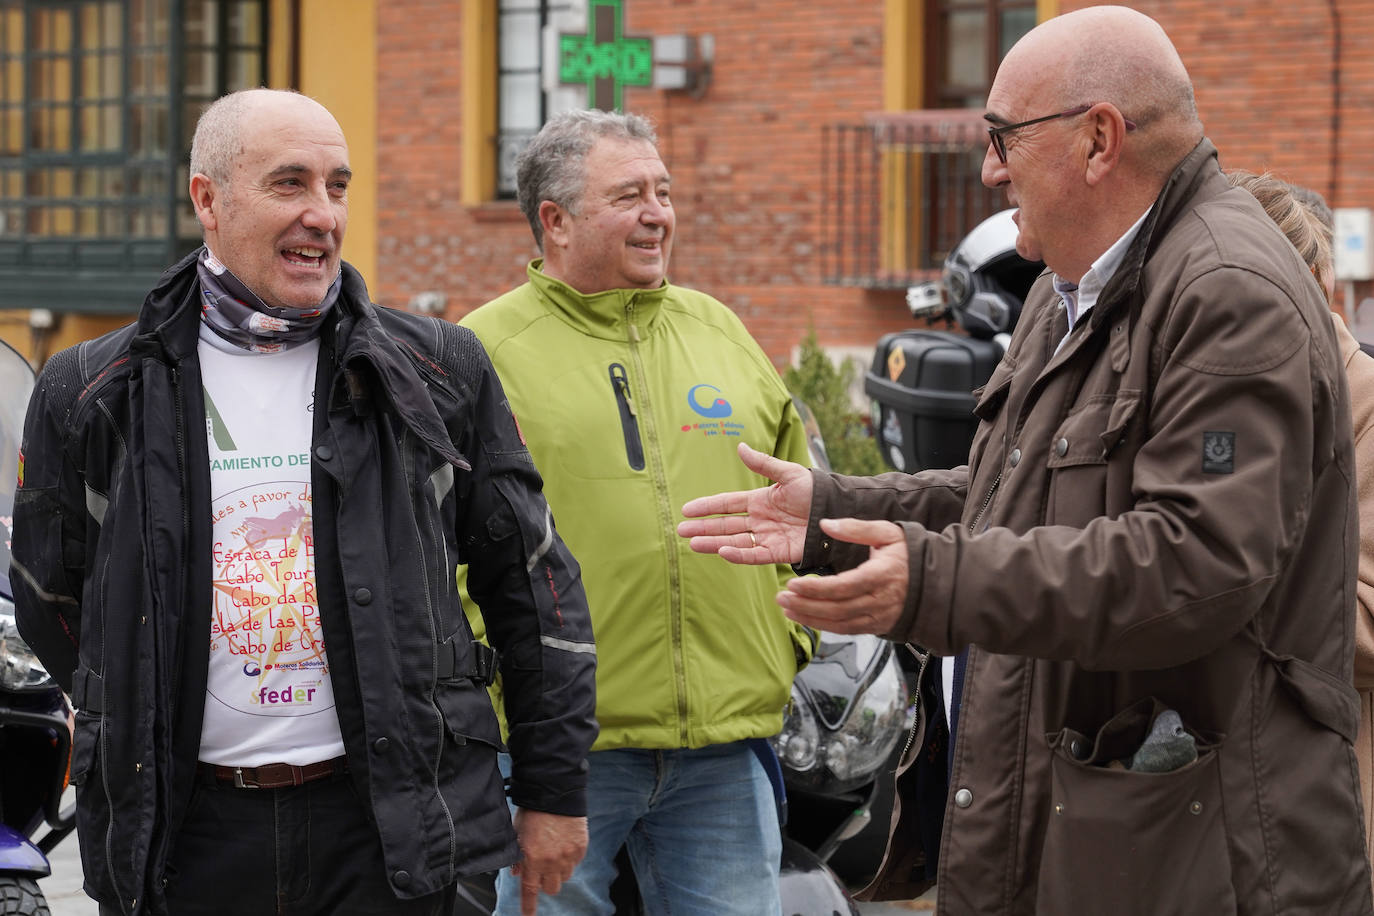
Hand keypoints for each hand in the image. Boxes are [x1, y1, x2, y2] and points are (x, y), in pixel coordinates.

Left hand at [510, 809, 586, 915]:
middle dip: (545, 882)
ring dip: (558, 870)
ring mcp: (568, 856)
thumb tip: (517, 871)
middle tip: (542, 868)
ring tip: (554, 852)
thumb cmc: (533, 811)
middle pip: (550, 889)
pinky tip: (564, 843)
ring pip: (564, 877)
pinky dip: (569, 858)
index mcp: (532, 859)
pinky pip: (575, 863)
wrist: (555, 793)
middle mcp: (551, 862)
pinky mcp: (580, 848)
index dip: (529, 907)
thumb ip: (517, 856)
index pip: (530, 891)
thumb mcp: (517, 834)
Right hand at [678, 442, 813, 564]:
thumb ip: (763, 464)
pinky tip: (721, 551)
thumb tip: (740, 447)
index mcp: (760, 500)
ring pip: (734, 541)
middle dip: (703, 528)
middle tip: (681, 530)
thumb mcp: (788, 473)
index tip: (686, 510)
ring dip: (713, 542)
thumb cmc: (815, 490)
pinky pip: (754, 555)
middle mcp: (760, 520)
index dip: (706, 507)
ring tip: (692, 544)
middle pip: (725, 525)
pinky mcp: (779, 552)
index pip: (726, 504)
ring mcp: (768, 537)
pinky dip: (738, 554)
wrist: (837, 510)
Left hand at [776, 517, 909, 634]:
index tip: (792, 583)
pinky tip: (806, 618)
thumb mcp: (886, 532)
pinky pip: (848, 630)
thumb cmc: (909, 552)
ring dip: (811, 618)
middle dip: (806, 605)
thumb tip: (824, 524)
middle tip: (781, 597)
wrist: (936, 580)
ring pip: (840, 624)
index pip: (843, 586)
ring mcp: (880, 616)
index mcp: (882, 575)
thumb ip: (855, 528)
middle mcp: (881, 600)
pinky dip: (825, 626)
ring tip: (787, 609)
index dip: (815, 588)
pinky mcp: (878, 626)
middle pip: (837, 608)